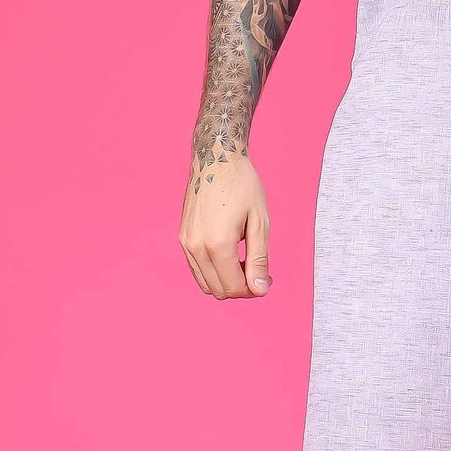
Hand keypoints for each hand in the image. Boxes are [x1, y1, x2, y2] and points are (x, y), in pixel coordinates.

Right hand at [179, 153, 272, 299]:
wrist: (216, 159)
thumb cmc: (242, 186)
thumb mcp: (259, 222)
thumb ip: (259, 259)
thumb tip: (260, 289)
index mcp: (217, 244)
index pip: (234, 287)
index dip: (254, 289)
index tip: (267, 278)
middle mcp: (196, 247)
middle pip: (219, 290)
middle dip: (241, 288)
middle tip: (259, 271)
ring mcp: (186, 243)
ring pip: (206, 283)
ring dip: (227, 281)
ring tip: (245, 262)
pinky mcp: (183, 238)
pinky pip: (197, 269)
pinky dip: (214, 271)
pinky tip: (230, 255)